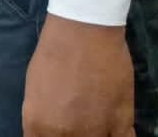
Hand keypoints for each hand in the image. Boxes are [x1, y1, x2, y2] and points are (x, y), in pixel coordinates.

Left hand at [22, 16, 133, 136]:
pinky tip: (114, 128)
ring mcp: (95, 131)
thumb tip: (50, 131)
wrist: (82, 30)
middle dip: (75, 135)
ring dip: (97, 135)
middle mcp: (65, 134)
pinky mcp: (122, 123)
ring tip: (96, 123)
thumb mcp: (35, 92)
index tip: (59, 132)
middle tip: (80, 122)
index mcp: (38, 126)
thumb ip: (43, 119)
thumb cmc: (53, 54)